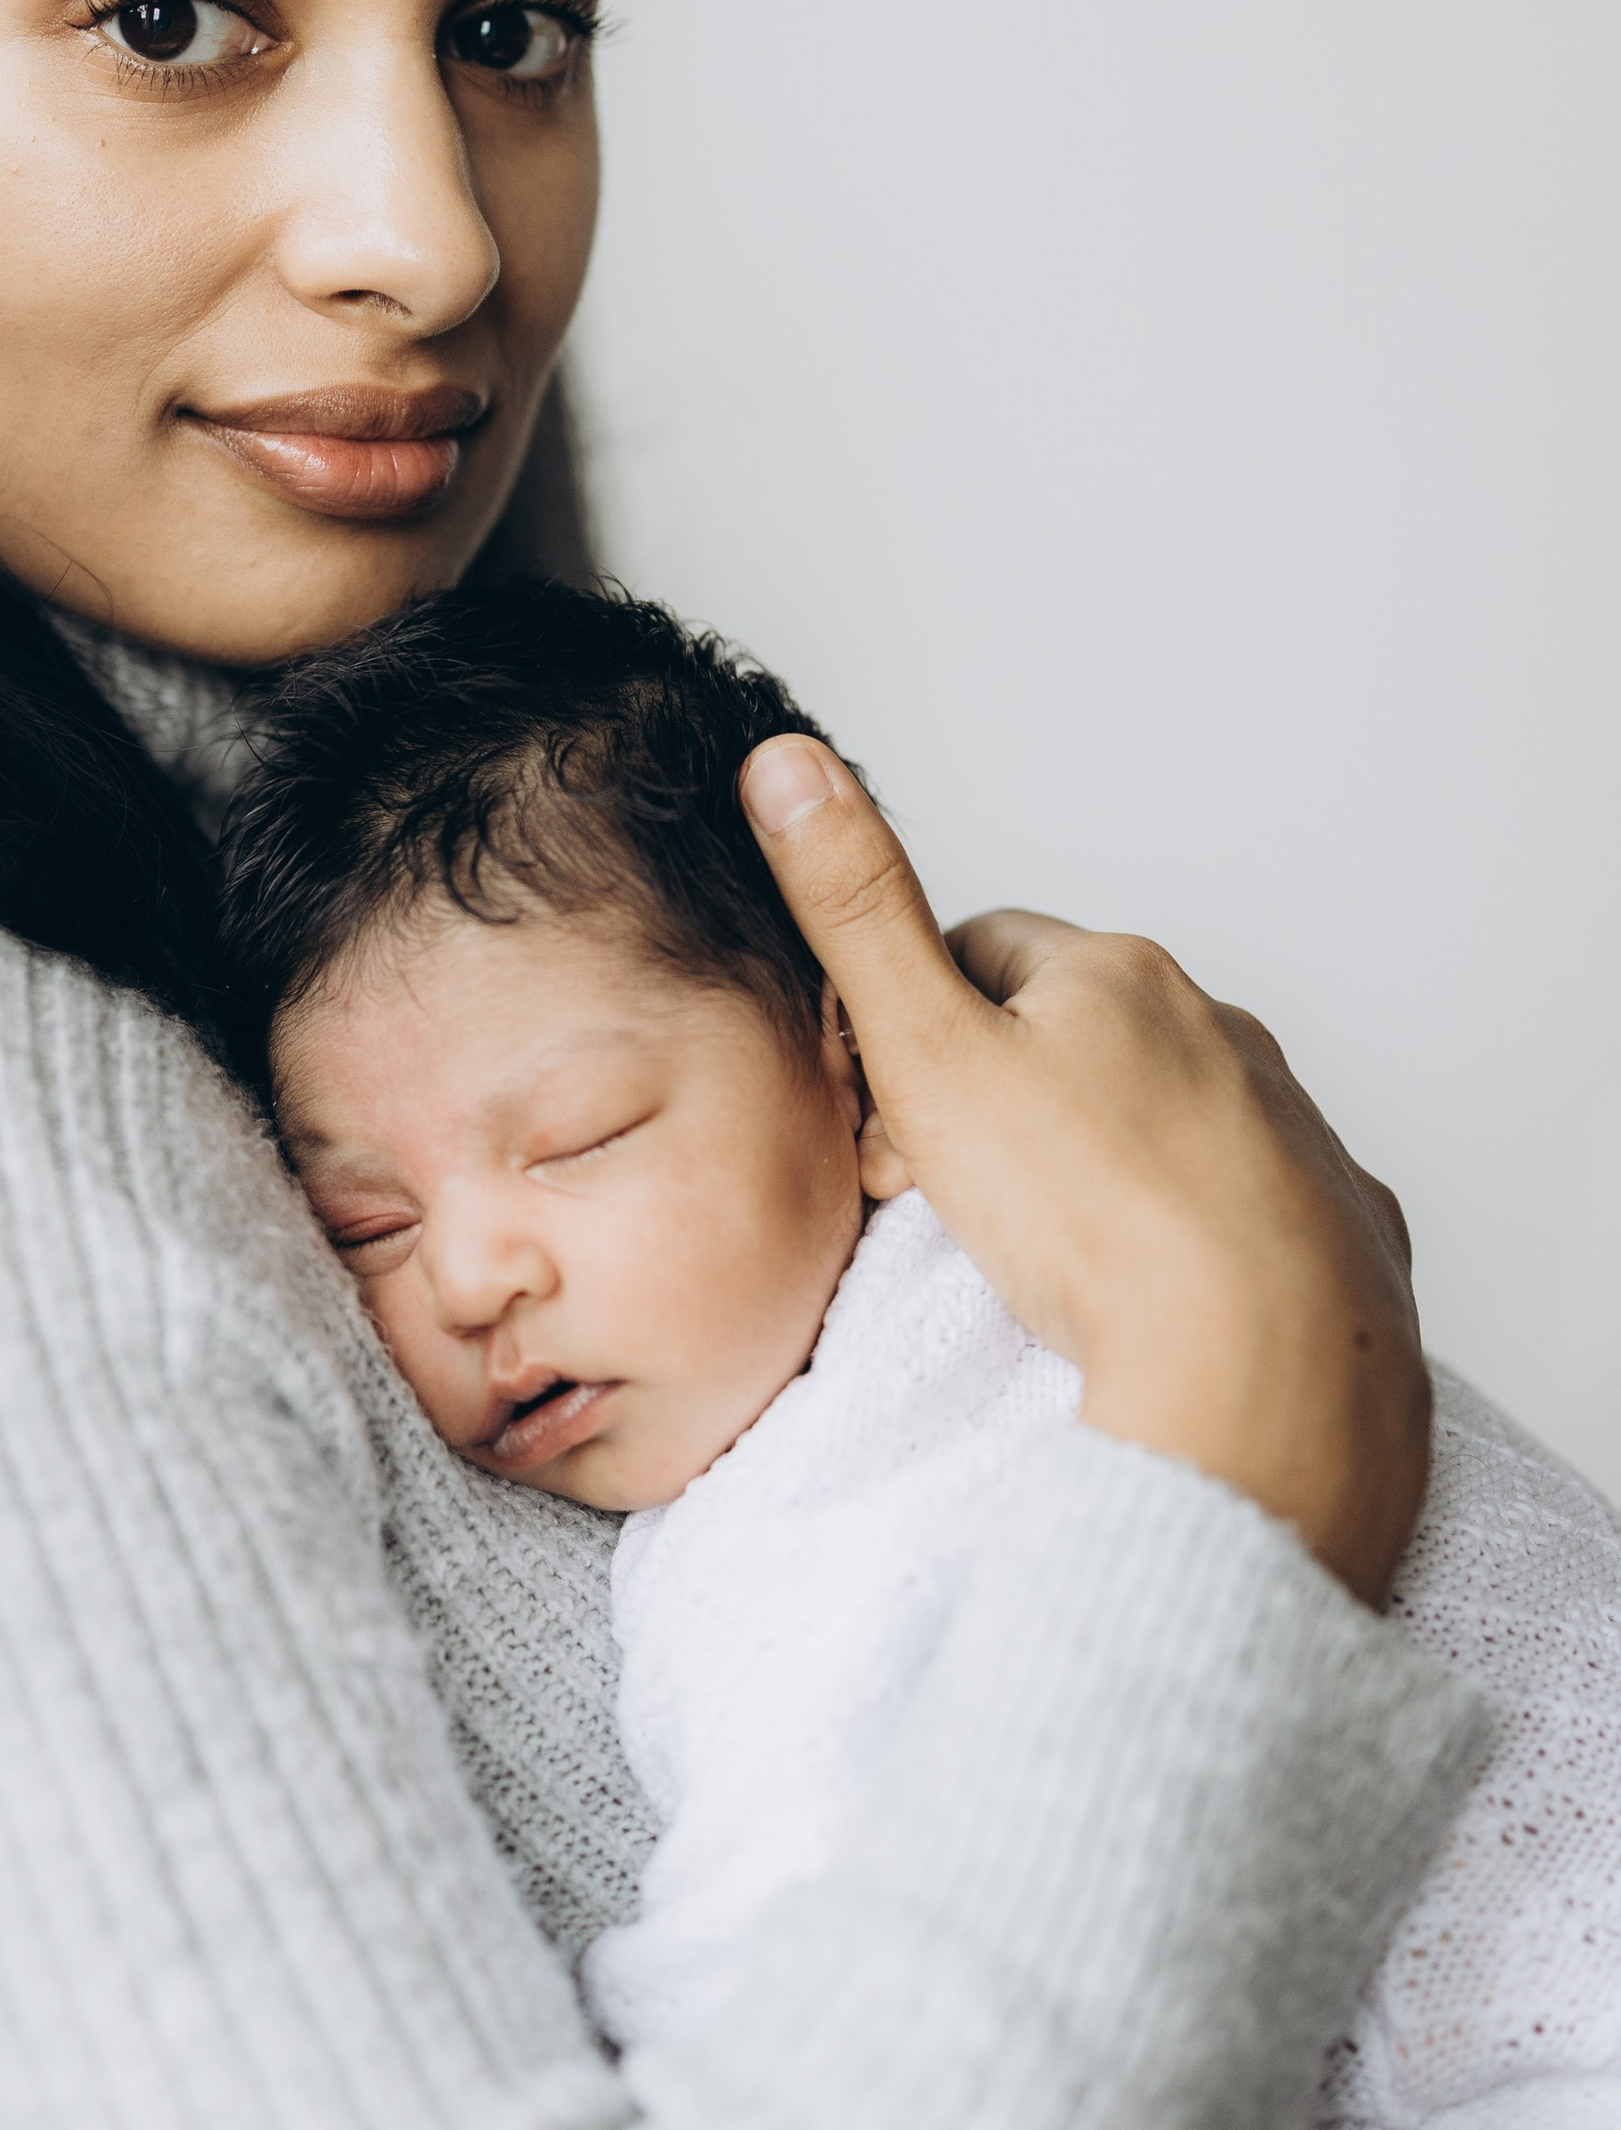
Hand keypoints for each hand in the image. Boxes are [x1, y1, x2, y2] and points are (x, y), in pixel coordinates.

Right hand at [740, 746, 1429, 1604]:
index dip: (917, 1027)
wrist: (1261, 1369)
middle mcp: (1220, 1028)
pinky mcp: (1341, 1221)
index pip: (983, 951)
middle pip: (1077, 1035)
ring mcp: (1290, 1125)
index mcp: (1116, 975)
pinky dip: (1201, 1235)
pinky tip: (1157, 1298)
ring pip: (1166, 1117)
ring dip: (1104, 1162)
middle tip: (952, 1203)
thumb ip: (854, 911)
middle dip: (1009, 1095)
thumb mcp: (926, 1052)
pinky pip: (1252, 1207)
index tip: (892, 1116)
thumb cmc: (1087, 1216)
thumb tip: (788, 760)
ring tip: (1049, 1262)